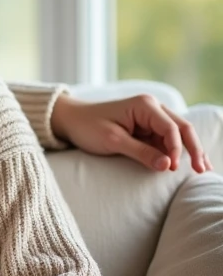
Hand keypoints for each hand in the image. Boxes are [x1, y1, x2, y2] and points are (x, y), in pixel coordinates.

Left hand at [52, 93, 210, 173]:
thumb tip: (167, 166)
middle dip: (194, 149)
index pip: (170, 128)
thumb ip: (141, 152)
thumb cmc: (88, 127)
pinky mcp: (148, 127)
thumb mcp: (113, 141)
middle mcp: (153, 107)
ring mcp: (152, 117)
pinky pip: (168, 139)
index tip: (173, 168)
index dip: (176, 149)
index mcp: (145, 105)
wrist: (71, 120)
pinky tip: (189, 164)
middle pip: (182, 128)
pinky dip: (178, 151)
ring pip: (179, 134)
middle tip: (203, 170)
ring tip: (203, 170)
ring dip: (191, 151)